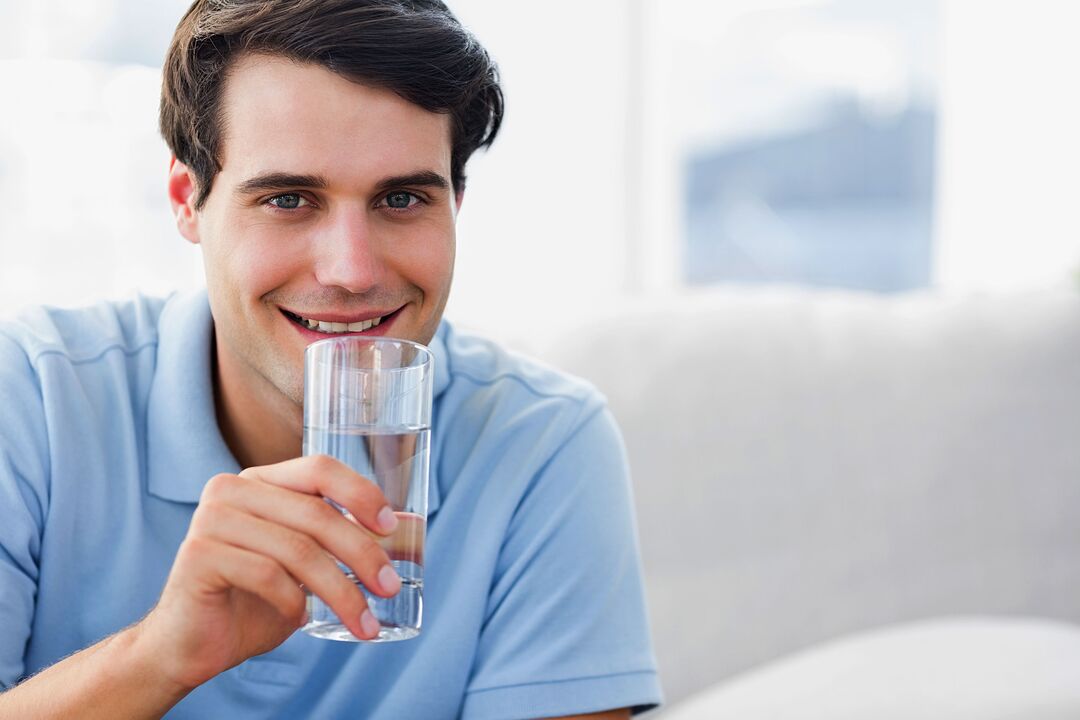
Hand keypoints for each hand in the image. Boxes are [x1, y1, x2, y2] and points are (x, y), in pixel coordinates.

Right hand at [135, 454, 401, 690]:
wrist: (191, 644)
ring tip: (362, 621)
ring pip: (297, 550)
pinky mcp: (198, 554)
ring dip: (340, 591)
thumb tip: (403, 529)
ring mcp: (211, 518)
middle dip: (362, 554)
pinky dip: (293, 601)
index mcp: (262, 481)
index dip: (361, 493)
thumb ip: (336, 539)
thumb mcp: (302, 563)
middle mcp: (232, 489)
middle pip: (316, 514)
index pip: (320, 468)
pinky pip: (266, 574)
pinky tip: (300, 619)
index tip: (392, 527)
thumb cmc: (253, 601)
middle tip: (389, 587)